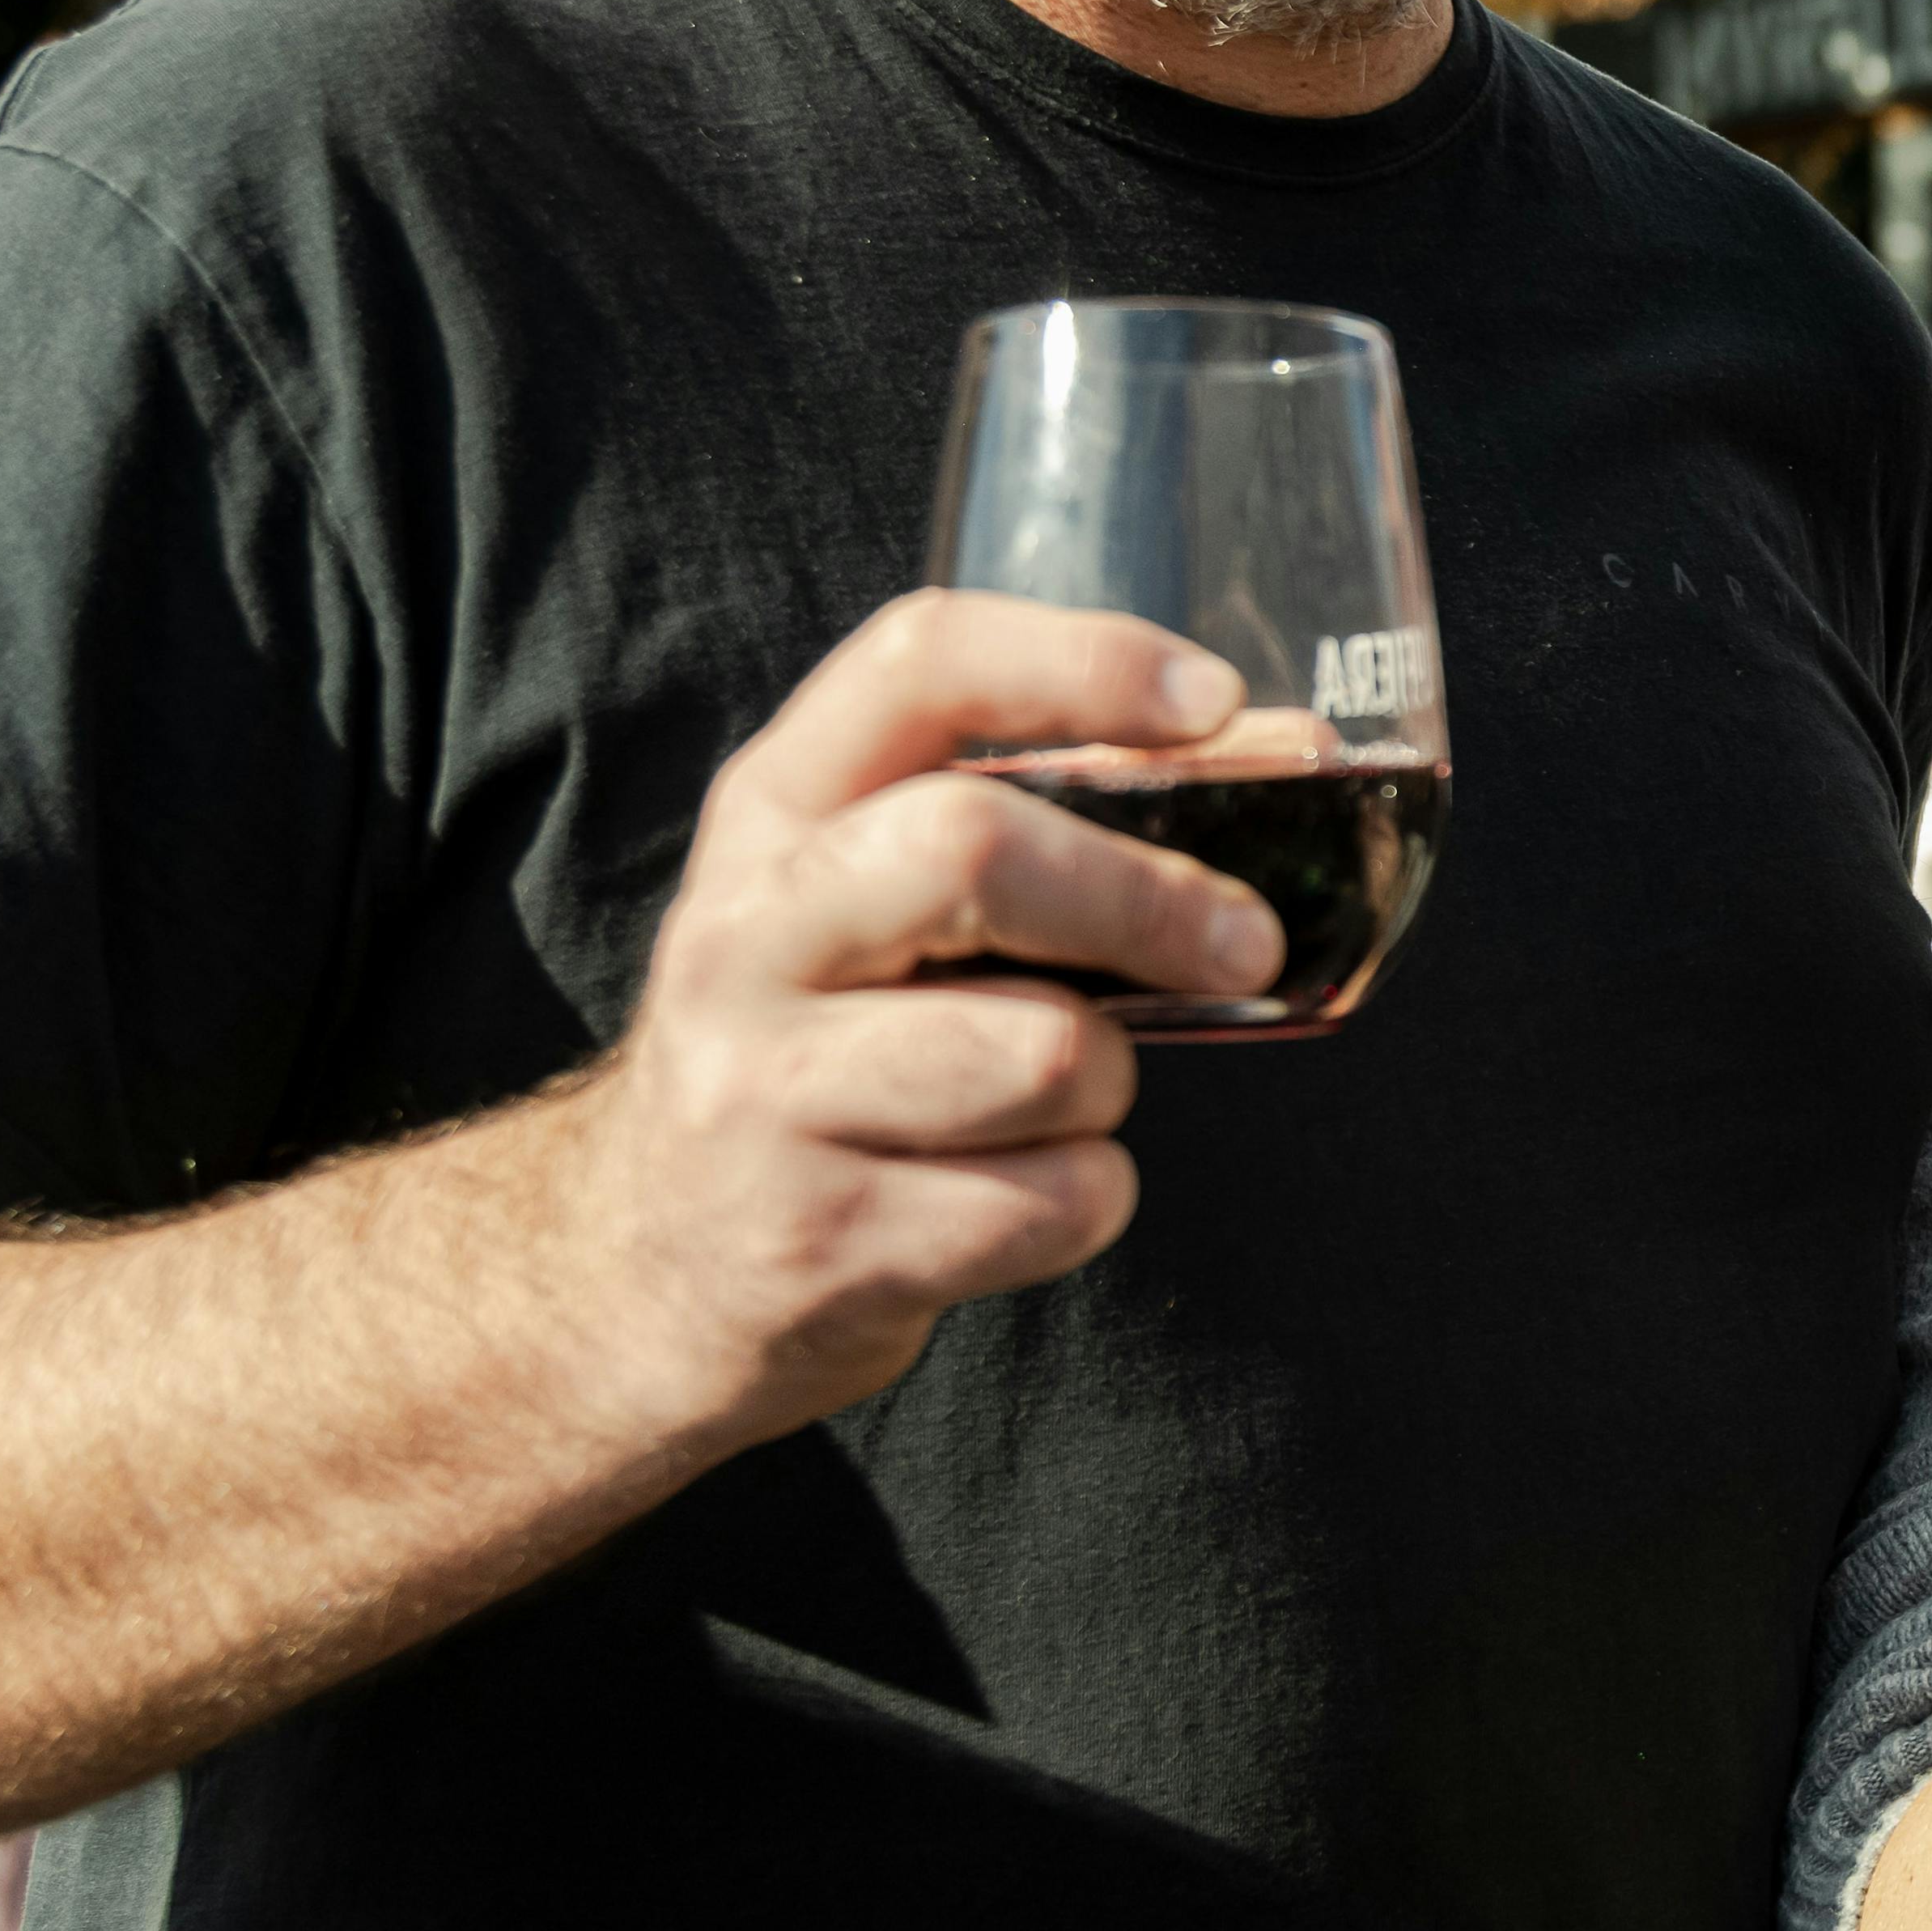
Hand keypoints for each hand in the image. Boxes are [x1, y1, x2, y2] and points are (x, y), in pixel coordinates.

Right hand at [562, 591, 1290, 1448]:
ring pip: (1046, 1054)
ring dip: (1110, 1082)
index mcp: (771, 814)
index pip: (919, 665)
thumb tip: (1287, 751)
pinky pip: (1053, 1203)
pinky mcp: (819, 1243)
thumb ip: (1038, 820)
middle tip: (1248, 943)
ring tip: (1056, 1101)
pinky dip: (1086, 1200)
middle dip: (1148, 898)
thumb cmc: (826, 1047)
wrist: (644, 1267)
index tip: (1215, 702)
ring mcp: (765, 1096)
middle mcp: (745, 937)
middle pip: (975, 850)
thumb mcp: (871, 900)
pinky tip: (1015, 1196)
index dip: (1083, 663)